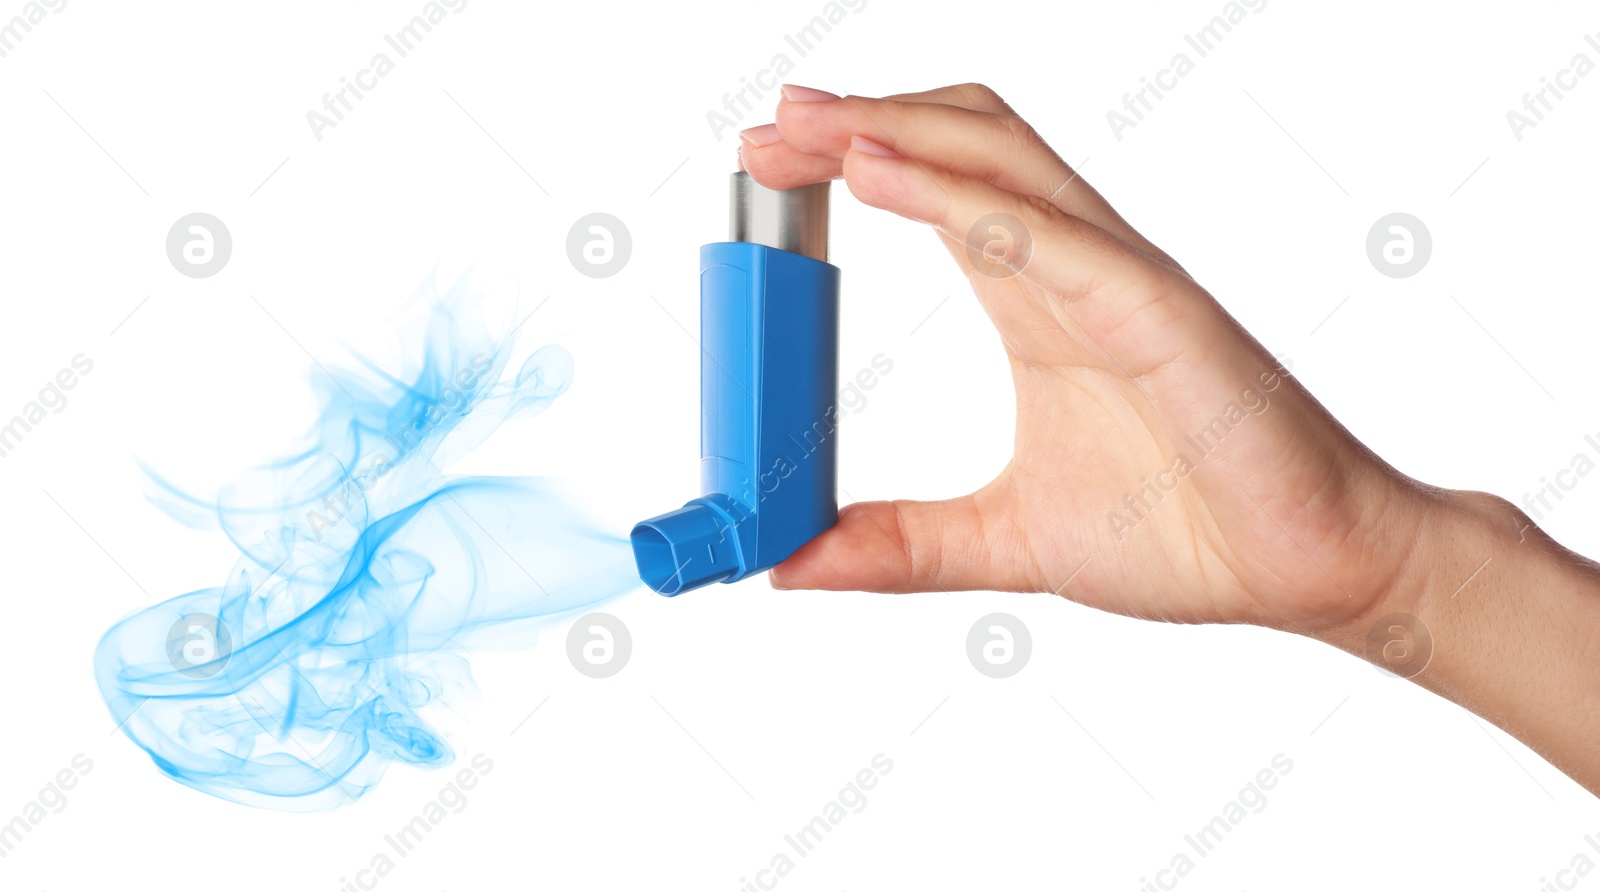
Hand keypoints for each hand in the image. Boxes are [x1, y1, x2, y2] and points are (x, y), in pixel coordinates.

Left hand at [741, 84, 1426, 637]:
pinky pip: (1058, 240)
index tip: (765, 169)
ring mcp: (1122, 282)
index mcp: (1038, 300)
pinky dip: (968, 201)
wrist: (1306, 569)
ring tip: (811, 128)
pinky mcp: (1164, 319)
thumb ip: (901, 543)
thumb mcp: (1006, 538)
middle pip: (964, 143)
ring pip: (1007, 160)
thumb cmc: (1187, 533)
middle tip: (769, 133)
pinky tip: (890, 179)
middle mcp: (1075, 269)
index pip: (938, 188)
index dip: (855, 158)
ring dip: (901, 131)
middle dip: (861, 122)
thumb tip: (793, 562)